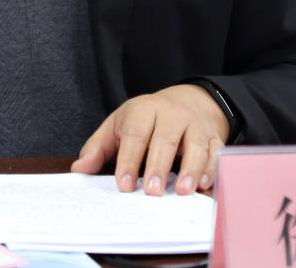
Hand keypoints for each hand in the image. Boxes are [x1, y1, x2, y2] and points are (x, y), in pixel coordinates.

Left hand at [70, 84, 229, 195]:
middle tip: (152, 192)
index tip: (124, 185)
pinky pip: (215, 153)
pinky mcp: (213, 137)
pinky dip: (211, 169)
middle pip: (165, 140)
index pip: (135, 134)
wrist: (186, 102)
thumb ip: (98, 147)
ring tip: (183, 191)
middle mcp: (172, 115)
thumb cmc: (145, 120)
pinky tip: (203, 185)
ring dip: (191, 169)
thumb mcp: (119, 125)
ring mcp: (195, 126)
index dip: (129, 160)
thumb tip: (79, 168)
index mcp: (144, 110)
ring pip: (195, 145)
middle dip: (159, 167)